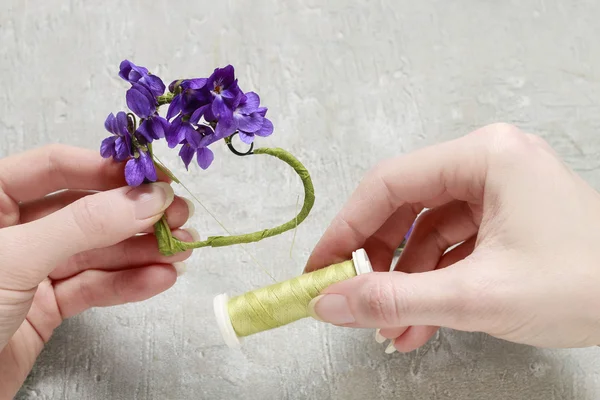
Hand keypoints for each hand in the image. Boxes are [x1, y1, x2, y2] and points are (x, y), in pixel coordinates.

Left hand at [0, 145, 195, 397]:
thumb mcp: (15, 258)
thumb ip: (83, 224)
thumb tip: (146, 197)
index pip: (56, 167)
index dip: (108, 169)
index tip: (155, 178)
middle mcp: (13, 229)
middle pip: (85, 210)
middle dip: (135, 215)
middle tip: (179, 217)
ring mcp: (31, 269)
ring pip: (96, 252)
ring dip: (142, 251)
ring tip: (182, 250)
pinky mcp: (45, 307)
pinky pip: (93, 288)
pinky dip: (128, 285)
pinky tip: (160, 278)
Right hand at [306, 123, 599, 352]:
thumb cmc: (584, 287)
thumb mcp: (476, 296)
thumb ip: (395, 298)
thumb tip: (329, 303)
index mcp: (484, 156)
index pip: (388, 184)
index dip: (345, 228)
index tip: (319, 267)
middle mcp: (488, 163)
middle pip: (405, 208)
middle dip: (379, 264)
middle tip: (355, 303)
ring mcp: (498, 191)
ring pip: (426, 234)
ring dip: (406, 285)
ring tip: (391, 330)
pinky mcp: (505, 219)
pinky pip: (452, 248)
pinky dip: (433, 285)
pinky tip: (419, 325)